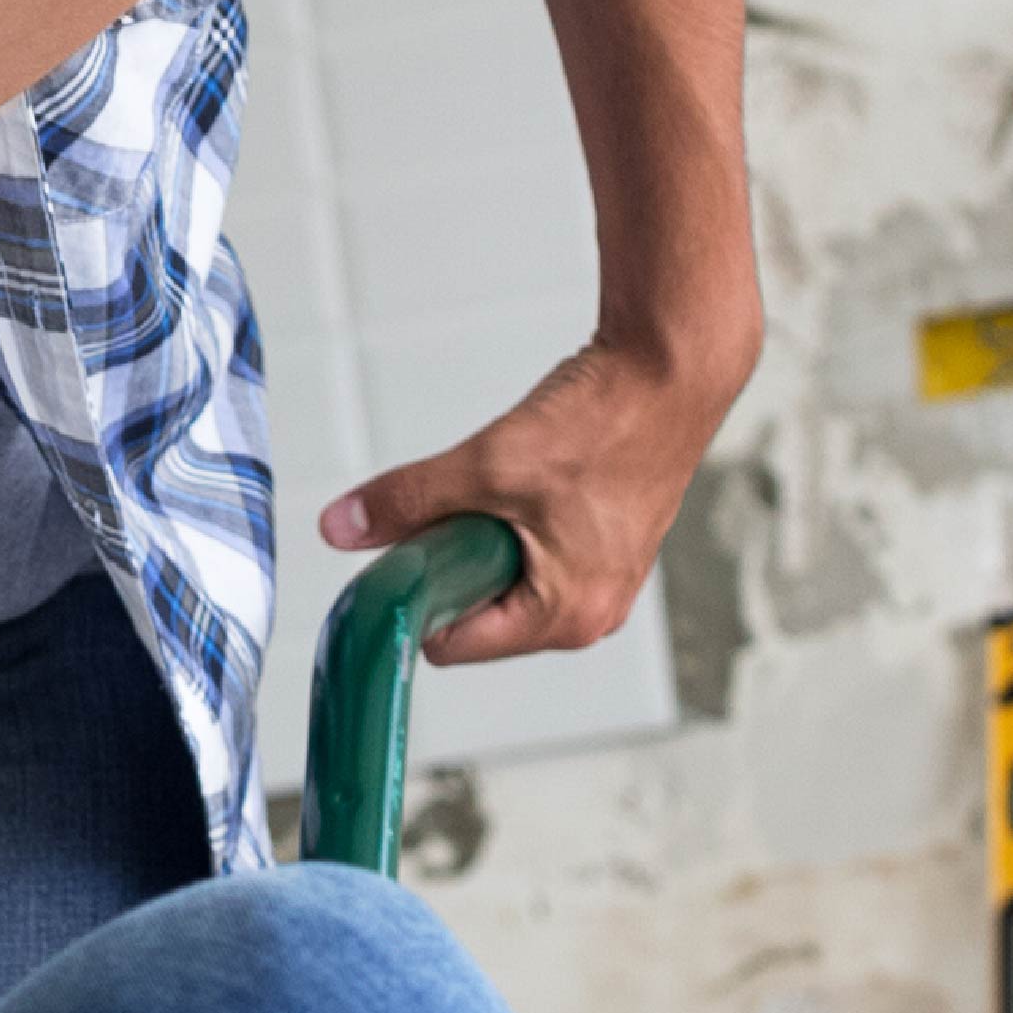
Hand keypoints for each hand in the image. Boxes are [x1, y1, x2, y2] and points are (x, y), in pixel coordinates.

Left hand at [324, 327, 736, 666]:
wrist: (671, 368)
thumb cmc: (608, 421)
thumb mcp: (488, 464)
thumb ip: (408, 502)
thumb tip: (341, 529)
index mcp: (565, 616)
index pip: (453, 643)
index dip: (418, 598)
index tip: (398, 551)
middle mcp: (591, 612)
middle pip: (478, 613)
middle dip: (452, 563)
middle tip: (460, 501)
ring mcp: (603, 581)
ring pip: (504, 577)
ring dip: (483, 536)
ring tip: (503, 481)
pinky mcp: (606, 546)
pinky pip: (534, 551)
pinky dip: (514, 519)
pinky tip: (530, 475)